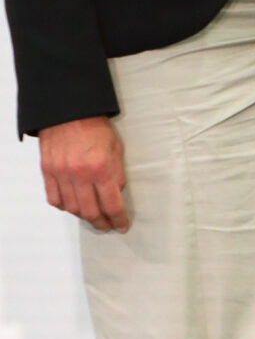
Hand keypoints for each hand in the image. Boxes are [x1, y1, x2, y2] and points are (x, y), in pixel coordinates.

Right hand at [39, 116, 127, 230]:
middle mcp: (80, 174)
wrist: (69, 112)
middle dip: (101, 223)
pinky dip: (64, 207)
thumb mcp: (116, 149)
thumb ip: (117, 174)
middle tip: (108, 225)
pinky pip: (54, 199)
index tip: (122, 226)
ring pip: (71, 208)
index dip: (118, 219)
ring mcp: (61, 174)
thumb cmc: (96, 128)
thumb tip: (116, 194)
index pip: (112, 203)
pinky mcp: (47, 172)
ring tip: (93, 216)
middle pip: (90, 211)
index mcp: (101, 168)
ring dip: (83, 216)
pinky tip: (73, 206)